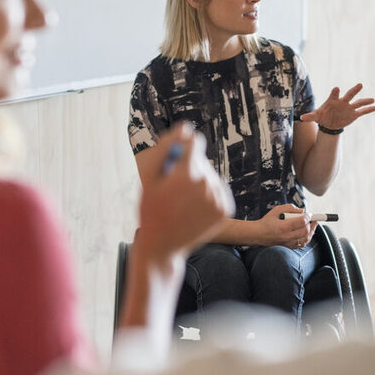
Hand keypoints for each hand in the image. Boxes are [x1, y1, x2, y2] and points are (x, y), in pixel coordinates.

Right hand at [138, 122, 234, 262]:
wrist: (163, 245)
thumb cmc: (151, 209)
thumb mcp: (149, 177)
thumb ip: (165, 148)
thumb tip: (185, 128)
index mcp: (186, 173)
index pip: (194, 142)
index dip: (182, 148)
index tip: (174, 160)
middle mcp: (207, 184)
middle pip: (202, 160)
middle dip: (188, 168)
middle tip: (172, 190)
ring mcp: (218, 197)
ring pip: (210, 175)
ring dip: (198, 182)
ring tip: (182, 201)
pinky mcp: (226, 209)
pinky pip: (217, 190)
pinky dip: (207, 194)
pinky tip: (193, 207)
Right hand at [257, 205, 316, 248]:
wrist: (258, 234)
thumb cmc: (266, 221)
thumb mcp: (276, 210)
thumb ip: (289, 208)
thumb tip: (302, 210)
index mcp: (283, 226)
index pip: (301, 222)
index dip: (308, 217)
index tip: (309, 214)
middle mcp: (287, 236)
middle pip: (305, 231)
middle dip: (311, 224)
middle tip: (312, 219)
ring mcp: (288, 242)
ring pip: (305, 239)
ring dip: (311, 232)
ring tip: (312, 225)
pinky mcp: (288, 246)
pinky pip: (301, 244)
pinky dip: (306, 238)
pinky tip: (307, 233)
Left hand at [300, 83, 374, 129]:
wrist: (329, 123)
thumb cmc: (322, 116)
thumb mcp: (315, 117)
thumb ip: (310, 116)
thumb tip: (301, 118)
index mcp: (332, 100)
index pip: (334, 94)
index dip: (335, 92)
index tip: (336, 88)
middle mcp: (342, 102)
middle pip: (349, 95)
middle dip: (354, 90)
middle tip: (360, 84)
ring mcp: (348, 108)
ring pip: (358, 103)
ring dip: (365, 101)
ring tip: (372, 99)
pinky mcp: (353, 114)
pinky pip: (362, 111)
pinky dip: (369, 109)